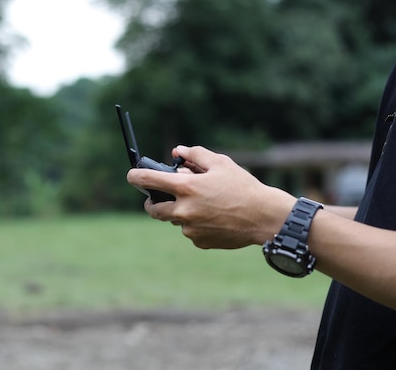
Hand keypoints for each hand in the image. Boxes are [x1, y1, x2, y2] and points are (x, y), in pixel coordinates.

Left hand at [127, 145, 296, 248]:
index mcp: (186, 187)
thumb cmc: (243, 187)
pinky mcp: (199, 242)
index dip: (135, 176)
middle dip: (153, 202)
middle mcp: (183, 210)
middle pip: (153, 209)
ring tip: (205, 205)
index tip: (132, 176)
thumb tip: (177, 151)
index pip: (148, 180)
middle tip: (161, 197)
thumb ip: (195, 155)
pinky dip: (197, 225)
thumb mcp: (221, 163)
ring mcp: (190, 229)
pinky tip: (215, 219)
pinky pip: (190, 232)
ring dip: (181, 212)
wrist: (263, 217)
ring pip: (175, 220)